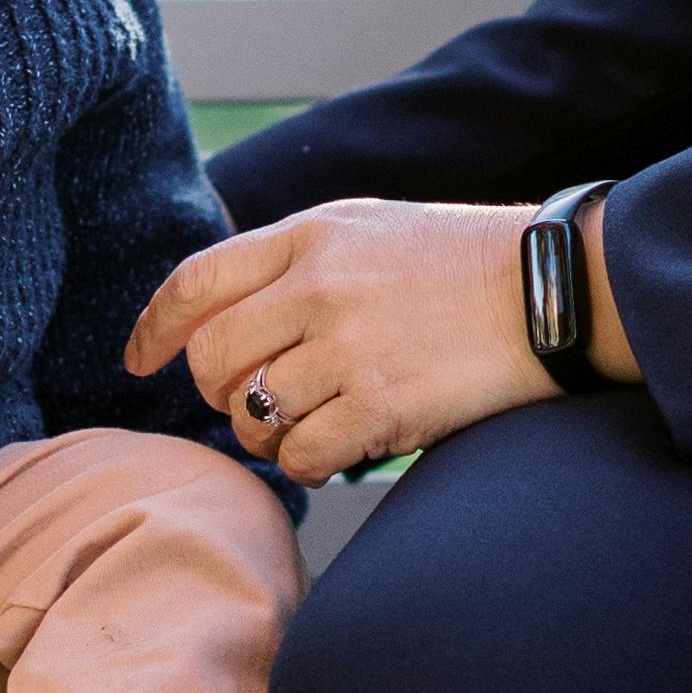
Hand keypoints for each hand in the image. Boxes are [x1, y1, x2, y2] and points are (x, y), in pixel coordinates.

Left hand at [127, 195, 615, 482]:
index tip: (141, 361)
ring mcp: (347, 348)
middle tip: (249, 402)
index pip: (195, 284)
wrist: (551, 291)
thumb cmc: (461, 263)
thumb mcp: (369, 227)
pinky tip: (337, 450)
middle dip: (215, 393)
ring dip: (264, 436)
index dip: (153, 329)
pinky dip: (307, 465)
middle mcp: (318, 288)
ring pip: (249, 415)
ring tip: (304, 427)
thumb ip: (293, 258)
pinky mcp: (381, 406)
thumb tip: (217, 311)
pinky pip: (301, 457)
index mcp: (309, 237)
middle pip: (210, 359)